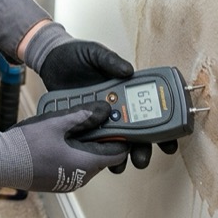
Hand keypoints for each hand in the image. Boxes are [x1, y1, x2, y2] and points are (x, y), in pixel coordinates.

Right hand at [0, 102, 128, 192]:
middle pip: (103, 156)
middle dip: (102, 137)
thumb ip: (84, 116)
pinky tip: (62, 137)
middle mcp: (81, 177)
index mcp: (85, 164)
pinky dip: (75, 152)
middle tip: (95, 116)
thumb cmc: (27, 144)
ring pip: (88, 160)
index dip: (121, 136)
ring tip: (76, 124)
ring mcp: (68, 181)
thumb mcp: (57, 123)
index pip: (118, 153)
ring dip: (87, 144)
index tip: (117, 120)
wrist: (0, 163)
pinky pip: (75, 166)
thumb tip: (105, 110)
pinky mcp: (57, 181)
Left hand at [24, 25, 179, 171]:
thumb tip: (128, 71)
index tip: (168, 142)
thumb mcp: (94, 53)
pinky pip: (91, 142)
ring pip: (115, 143)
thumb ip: (110, 61)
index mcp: (125, 91)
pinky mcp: (81, 124)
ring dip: (119, 156)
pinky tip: (96, 160)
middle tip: (141, 159)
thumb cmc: (75, 55)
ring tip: (118, 165)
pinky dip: (95, 153)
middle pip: (136, 133)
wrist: (49, 61)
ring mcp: (98, 118)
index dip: (162, 128)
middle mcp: (115, 108)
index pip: (149, 110)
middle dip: (142, 150)